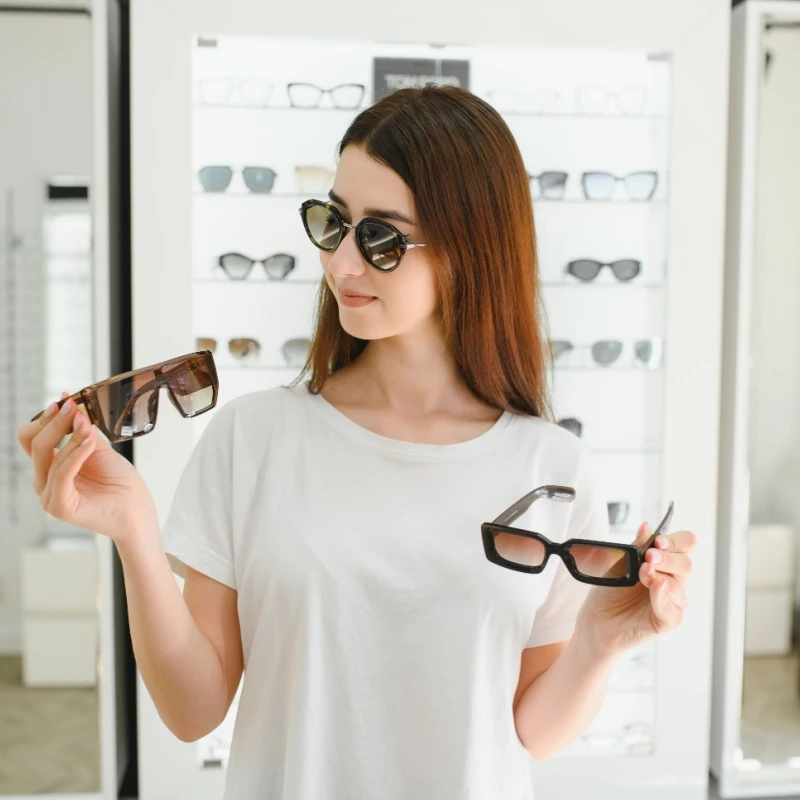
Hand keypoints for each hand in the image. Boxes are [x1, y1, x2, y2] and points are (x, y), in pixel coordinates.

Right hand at [16, 392, 157, 542]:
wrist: (137, 509)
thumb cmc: (120, 483)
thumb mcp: (99, 449)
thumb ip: (82, 430)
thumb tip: (68, 402)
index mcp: (50, 468)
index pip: (31, 439)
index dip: (44, 419)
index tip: (64, 402)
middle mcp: (44, 482)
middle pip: (35, 444)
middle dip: (55, 422)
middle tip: (73, 408)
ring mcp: (49, 496)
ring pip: (51, 457)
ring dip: (72, 438)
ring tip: (90, 430)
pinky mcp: (60, 507)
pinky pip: (62, 474)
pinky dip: (76, 455)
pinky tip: (90, 443)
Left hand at [575, 521, 695, 656]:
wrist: (597, 618)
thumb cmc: (611, 590)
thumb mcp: (621, 563)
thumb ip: (636, 546)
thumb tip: (647, 526)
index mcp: (665, 561)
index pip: (685, 545)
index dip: (676, 541)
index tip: (659, 541)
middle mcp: (673, 579)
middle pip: (686, 563)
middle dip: (668, 557)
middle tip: (650, 556)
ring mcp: (672, 600)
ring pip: (681, 585)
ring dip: (663, 575)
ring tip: (644, 572)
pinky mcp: (667, 620)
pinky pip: (673, 609)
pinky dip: (663, 596)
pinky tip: (655, 586)